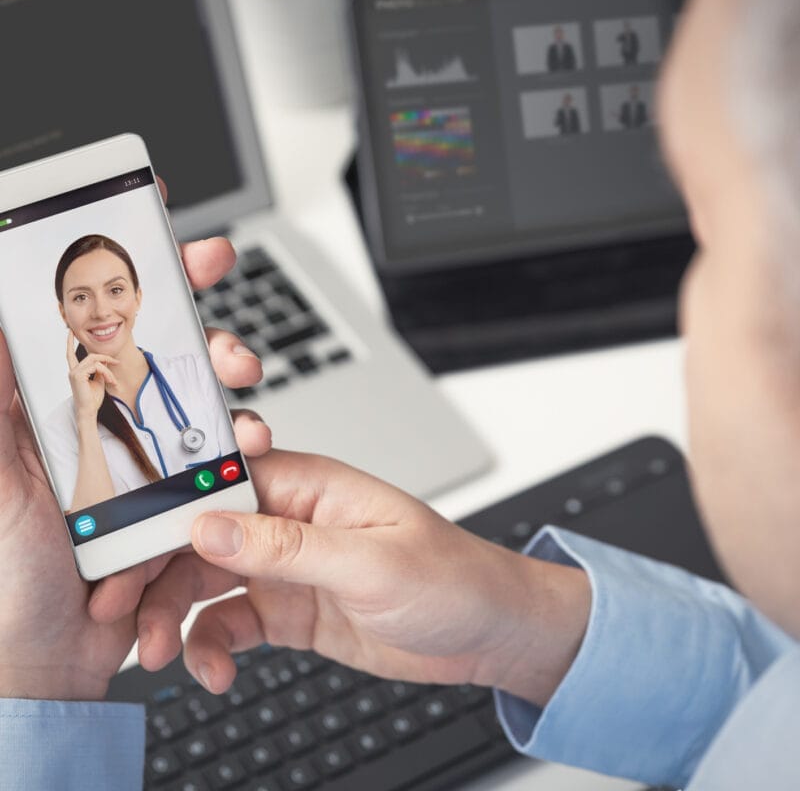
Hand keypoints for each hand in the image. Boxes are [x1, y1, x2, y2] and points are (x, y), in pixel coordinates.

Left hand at [0, 179, 270, 700]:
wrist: (45, 665)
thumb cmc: (3, 581)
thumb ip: (1, 391)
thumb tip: (5, 314)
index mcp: (49, 403)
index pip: (90, 312)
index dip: (127, 260)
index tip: (160, 216)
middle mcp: (99, 421)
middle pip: (161, 344)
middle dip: (204, 326)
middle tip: (225, 328)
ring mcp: (142, 459)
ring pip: (203, 401)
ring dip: (235, 400)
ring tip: (244, 421)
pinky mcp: (177, 497)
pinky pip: (220, 463)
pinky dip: (242, 459)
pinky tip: (246, 465)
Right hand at [65, 331, 118, 419]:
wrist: (89, 410)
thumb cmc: (93, 398)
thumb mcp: (99, 381)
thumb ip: (100, 370)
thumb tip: (104, 362)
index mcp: (77, 371)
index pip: (70, 354)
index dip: (69, 343)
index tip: (70, 332)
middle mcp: (73, 370)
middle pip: (92, 356)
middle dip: (106, 359)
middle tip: (117, 363)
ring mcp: (74, 372)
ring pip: (95, 361)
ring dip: (108, 369)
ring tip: (113, 380)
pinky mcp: (78, 375)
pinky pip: (96, 367)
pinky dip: (106, 372)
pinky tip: (109, 380)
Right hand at [107, 451, 591, 707]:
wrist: (485, 631)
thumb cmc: (450, 576)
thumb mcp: (371, 562)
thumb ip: (286, 546)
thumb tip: (209, 525)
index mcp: (308, 486)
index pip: (219, 481)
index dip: (165, 508)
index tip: (123, 545)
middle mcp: (287, 521)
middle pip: (197, 535)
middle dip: (153, 573)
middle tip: (122, 614)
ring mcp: (284, 567)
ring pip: (203, 583)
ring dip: (174, 618)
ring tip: (164, 657)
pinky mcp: (288, 610)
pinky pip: (228, 624)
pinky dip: (210, 648)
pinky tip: (215, 673)